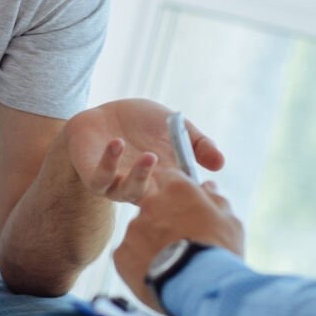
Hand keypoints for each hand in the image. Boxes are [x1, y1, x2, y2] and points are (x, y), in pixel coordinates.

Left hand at [64, 98, 224, 202]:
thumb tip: (221, 164)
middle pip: (157, 200)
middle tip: (176, 176)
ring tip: (150, 157)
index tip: (202, 185)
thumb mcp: (175, 128)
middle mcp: (143, 187)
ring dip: (140, 177)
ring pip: (129, 192)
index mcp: (166, 180)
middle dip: (167, 192)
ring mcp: (118, 185)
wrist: (104, 115)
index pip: (181, 193)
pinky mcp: (95, 177)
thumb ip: (198, 143)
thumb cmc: (141, 124)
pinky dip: (109, 162)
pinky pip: (101, 178)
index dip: (191, 193)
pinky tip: (117, 143)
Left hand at [114, 169, 244, 312]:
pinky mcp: (121, 254)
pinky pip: (130, 254)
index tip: (183, 203)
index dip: (176, 191)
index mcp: (176, 188)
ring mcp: (133, 228)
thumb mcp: (229, 220)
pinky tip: (159, 274)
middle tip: (181, 239)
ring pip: (141, 231)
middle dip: (164, 217)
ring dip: (152, 242)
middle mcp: (150, 202)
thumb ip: (215, 199)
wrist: (199, 288)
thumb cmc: (219, 251)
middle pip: (153, 205)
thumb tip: (208, 187)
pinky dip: (141, 263)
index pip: (169, 176)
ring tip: (173, 262)